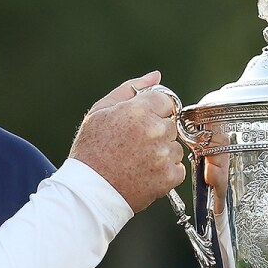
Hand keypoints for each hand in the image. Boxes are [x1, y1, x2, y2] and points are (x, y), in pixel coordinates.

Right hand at [68, 71, 185, 212]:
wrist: (89, 191)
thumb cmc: (90, 151)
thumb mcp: (100, 111)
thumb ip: (130, 90)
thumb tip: (155, 77)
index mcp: (139, 110)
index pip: (165, 101)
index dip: (153, 112)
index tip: (140, 124)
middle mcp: (155, 130)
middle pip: (171, 124)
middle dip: (157, 132)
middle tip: (134, 145)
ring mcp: (163, 154)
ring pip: (175, 147)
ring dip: (162, 152)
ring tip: (137, 161)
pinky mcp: (169, 177)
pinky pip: (177, 168)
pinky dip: (165, 172)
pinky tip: (144, 174)